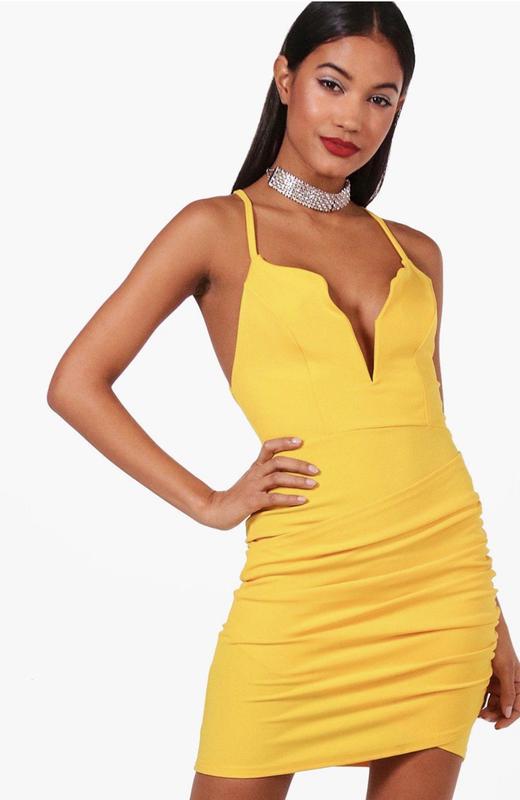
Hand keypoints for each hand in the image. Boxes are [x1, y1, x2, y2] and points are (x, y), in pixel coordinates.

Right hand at [199, 436, 319, 530]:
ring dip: (298, 480)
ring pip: (278, 477)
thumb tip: (291, 475)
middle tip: (316, 470)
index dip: (284, 442)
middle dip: (299, 464)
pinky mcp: (252, 501)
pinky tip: (302, 500)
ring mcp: (253, 487)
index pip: (268, 447)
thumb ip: (267, 476)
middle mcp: (255, 473)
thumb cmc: (238, 497)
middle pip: (278, 462)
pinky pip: (273, 498)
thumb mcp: (252, 482)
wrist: (216, 510)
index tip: (301, 441)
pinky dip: (289, 498)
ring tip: (314, 485)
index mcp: (256, 467)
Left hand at [478, 606, 519, 728]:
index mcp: (519, 682)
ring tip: (478, 713)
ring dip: (487, 709)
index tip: (498, 726)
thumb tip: (508, 713)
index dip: (509, 719)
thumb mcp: (505, 669)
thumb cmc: (499, 646)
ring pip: (494, 702)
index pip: (518, 707)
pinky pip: (485, 694)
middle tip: (483, 717)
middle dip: (495, 714)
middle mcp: (509, 683)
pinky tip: (474, 705)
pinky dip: (480, 700)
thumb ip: (508, 691)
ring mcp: (497, 681)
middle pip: (505, 707)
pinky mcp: (486, 677)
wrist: (484, 630)